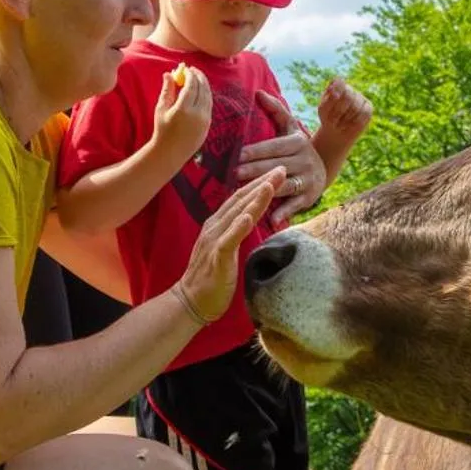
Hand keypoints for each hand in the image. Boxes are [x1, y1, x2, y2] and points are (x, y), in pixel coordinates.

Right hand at [154, 64, 211, 162]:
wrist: (170, 152)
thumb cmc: (162, 130)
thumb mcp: (161, 109)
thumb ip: (167, 90)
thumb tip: (169, 73)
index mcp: (183, 110)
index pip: (192, 86)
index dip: (190, 75)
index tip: (187, 69)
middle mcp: (197, 114)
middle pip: (202, 89)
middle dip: (199, 77)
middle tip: (194, 70)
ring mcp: (205, 120)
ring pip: (208, 97)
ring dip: (204, 85)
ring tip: (197, 78)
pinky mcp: (208, 125)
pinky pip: (209, 105)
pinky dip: (206, 95)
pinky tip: (200, 91)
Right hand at [174, 170, 281, 321]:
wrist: (189, 300)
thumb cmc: (211, 277)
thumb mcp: (226, 248)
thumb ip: (236, 232)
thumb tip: (250, 220)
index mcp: (218, 224)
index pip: (240, 199)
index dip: (258, 183)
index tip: (276, 172)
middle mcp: (215, 227)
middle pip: (241, 201)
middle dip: (262, 183)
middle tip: (281, 169)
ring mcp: (215, 241)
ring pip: (237, 215)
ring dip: (255, 199)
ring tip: (270, 184)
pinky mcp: (217, 257)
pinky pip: (229, 240)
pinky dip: (238, 227)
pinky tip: (248, 217)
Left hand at [238, 89, 325, 225]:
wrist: (323, 168)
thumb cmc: (297, 147)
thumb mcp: (290, 128)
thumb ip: (275, 110)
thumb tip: (258, 92)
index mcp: (298, 142)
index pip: (275, 146)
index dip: (257, 151)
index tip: (239, 155)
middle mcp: (305, 159)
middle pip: (276, 165)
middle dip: (255, 170)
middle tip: (235, 173)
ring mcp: (308, 179)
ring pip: (284, 184)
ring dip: (266, 188)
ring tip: (245, 191)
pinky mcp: (310, 196)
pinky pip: (296, 204)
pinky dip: (284, 211)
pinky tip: (271, 218)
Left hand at [317, 77, 373, 148]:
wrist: (336, 132)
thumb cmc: (328, 118)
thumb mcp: (324, 110)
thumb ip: (329, 99)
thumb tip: (338, 93)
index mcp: (337, 86)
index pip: (339, 83)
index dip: (336, 93)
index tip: (330, 104)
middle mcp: (350, 89)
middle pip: (348, 96)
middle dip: (338, 111)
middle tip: (331, 122)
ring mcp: (360, 97)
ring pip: (356, 107)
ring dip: (345, 120)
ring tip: (338, 126)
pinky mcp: (368, 107)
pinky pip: (365, 113)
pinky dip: (355, 122)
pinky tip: (348, 127)